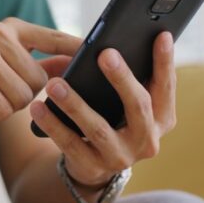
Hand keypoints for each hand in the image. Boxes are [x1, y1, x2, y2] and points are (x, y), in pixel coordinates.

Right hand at [0, 17, 81, 127]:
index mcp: (8, 28)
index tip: (105, 53)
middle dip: (22, 97)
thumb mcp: (2, 67)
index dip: (76, 50)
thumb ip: (37, 64)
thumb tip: (75, 64)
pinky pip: (3, 109)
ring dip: (5, 107)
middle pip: (40, 80)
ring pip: (23, 98)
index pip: (53, 38)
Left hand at [29, 32, 176, 187]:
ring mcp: (121, 157)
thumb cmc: (112, 119)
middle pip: (138, 106)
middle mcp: (147, 141)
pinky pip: (69, 143)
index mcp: (161, 119)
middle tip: (104, 54)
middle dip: (121, 78)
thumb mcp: (126, 103)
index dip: (165, 62)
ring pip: (97, 128)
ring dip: (74, 103)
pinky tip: (38, 107)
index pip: (165, 87)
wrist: (93, 165)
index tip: (161, 34)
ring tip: (54, 83)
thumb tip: (113, 45)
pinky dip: (52, 124)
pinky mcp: (93, 167)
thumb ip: (129, 79)